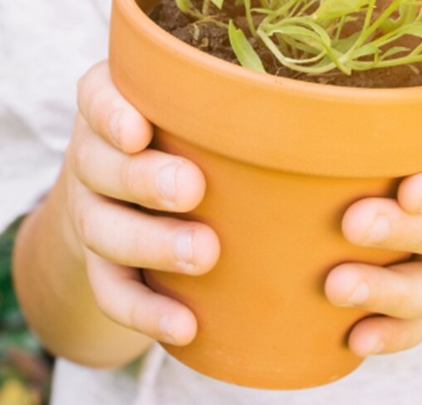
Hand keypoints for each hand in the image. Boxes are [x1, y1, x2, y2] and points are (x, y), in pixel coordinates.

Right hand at [64, 61, 219, 345]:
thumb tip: (328, 108)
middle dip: (144, 178)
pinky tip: (185, 325)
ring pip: (103, 228)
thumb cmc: (190, 138)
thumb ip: (236, 101)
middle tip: (192, 188)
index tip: (139, 130)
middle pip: (99, 164)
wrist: (132, 200)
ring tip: (203, 254)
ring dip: (151, 243)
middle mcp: (94, 156)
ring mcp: (93, 212)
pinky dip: (146, 311)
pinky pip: (113, 291)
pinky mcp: (102, 266)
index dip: (111, 114)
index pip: (96, 96)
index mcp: (116, 108)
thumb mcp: (200, 109)